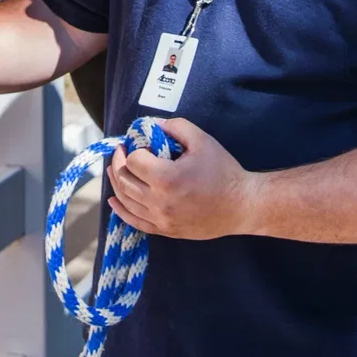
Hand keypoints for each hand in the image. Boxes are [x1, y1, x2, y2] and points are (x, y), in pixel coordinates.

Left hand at [106, 118, 254, 239]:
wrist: (242, 205)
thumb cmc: (223, 171)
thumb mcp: (202, 140)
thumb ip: (175, 127)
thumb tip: (151, 126)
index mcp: (166, 178)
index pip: (133, 161)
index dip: (134, 149)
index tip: (139, 143)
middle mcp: (159, 201)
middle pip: (124, 180)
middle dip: (119, 162)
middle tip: (122, 150)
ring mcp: (161, 219)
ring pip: (126, 201)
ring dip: (117, 182)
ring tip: (115, 168)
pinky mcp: (165, 230)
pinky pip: (135, 222)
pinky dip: (121, 210)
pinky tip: (115, 200)